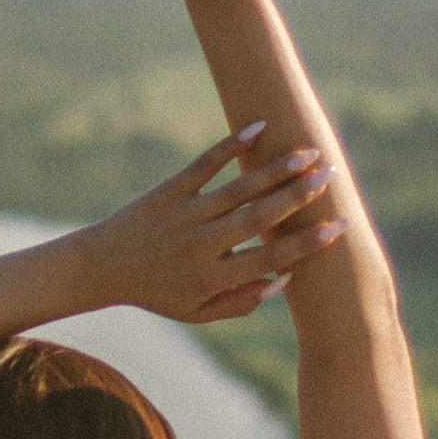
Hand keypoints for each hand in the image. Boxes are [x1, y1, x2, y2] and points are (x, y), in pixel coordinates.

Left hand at [78, 128, 342, 325]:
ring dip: (275, 169)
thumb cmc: (156, 292)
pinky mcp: (170, 190)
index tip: (339, 227)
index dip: (306, 244)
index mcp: (212, 277)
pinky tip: (258, 126)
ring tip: (308, 152)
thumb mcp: (197, 312)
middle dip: (299, 198)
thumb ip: (241, 302)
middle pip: (259, 218)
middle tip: (332, 178)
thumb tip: (285, 280)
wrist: (99, 268)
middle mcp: (202, 245)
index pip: (269, 258)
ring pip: (238, 189)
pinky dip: (231, 144)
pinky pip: (204, 164)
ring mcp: (185, 214)